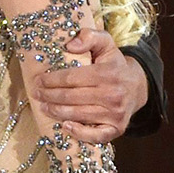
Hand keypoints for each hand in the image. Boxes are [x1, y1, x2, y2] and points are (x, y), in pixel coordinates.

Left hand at [34, 29, 147, 143]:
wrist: (137, 87)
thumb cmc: (114, 65)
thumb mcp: (106, 44)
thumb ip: (89, 37)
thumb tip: (70, 45)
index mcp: (108, 73)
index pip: (71, 78)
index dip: (51, 80)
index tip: (38, 80)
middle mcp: (113, 94)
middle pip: (71, 97)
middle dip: (49, 96)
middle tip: (36, 94)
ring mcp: (115, 114)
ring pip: (78, 114)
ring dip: (56, 112)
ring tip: (43, 107)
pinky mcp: (116, 128)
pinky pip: (95, 135)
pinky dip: (79, 132)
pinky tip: (65, 126)